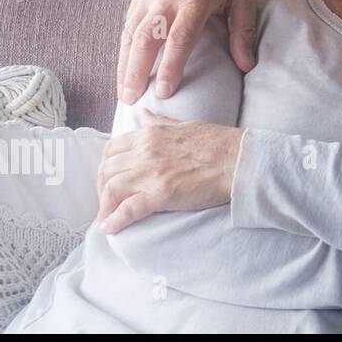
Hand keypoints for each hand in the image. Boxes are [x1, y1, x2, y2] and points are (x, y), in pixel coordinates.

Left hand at [96, 109, 245, 233]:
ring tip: (108, 216)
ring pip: (111, 189)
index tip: (110, 177)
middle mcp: (145, 152)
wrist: (239, 160)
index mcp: (150, 135)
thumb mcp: (185, 125)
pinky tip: (110, 228)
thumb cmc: (218, 142)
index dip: (106, 166)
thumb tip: (143, 113)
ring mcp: (151, 174)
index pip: (112, 149)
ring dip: (105, 205)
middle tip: (108, 200)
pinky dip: (114, 221)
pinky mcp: (161, 195)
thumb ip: (160, 122)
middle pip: (107, 170)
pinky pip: (128, 210)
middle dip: (102, 187)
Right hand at [117, 0, 257, 103]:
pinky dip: (123, 45)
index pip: (180, 36)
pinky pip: (128, 21)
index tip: (165, 91)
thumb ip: (242, 29)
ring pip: (131, 31)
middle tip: (132, 100)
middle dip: (137, 71)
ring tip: (122, 92)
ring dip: (124, 63)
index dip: (171, 65)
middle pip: (147, 37)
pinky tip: (123, 65)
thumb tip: (246, 66)